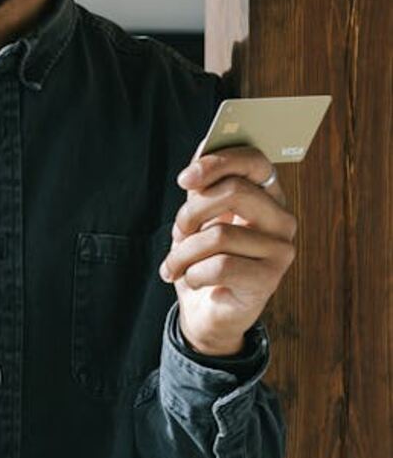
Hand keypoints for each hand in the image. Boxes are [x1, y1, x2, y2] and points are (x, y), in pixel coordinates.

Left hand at [159, 142, 296, 355]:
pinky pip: (219, 266)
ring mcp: (281, 249)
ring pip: (219, 233)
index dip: (218, 162)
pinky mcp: (270, 279)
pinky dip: (193, 273)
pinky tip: (191, 280)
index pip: (255, 160)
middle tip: (178, 230)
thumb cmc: (204, 258)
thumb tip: (205, 145)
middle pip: (236, 190)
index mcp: (268, 195)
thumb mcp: (198, 217)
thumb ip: (204, 184)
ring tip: (174, 265)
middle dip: (192, 211)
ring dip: (183, 251)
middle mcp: (282, 219)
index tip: (185, 179)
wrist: (209, 312)